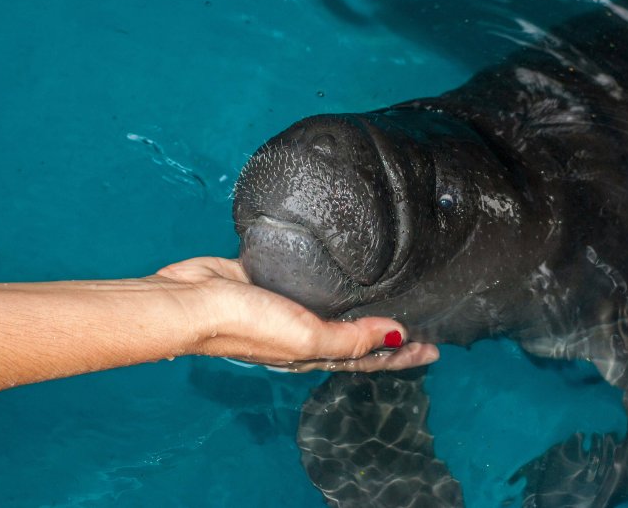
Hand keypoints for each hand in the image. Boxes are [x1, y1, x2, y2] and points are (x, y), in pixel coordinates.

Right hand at [155, 257, 439, 371]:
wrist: (192, 301)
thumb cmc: (247, 324)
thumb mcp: (305, 338)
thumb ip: (350, 339)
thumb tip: (397, 336)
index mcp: (316, 352)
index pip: (370, 358)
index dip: (403, 355)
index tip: (435, 348)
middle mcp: (307, 334)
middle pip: (359, 337)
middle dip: (391, 335)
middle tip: (423, 322)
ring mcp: (292, 308)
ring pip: (339, 311)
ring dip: (366, 309)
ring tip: (392, 296)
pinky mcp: (278, 282)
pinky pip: (316, 285)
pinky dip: (337, 283)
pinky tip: (347, 268)